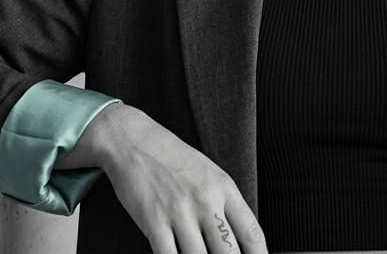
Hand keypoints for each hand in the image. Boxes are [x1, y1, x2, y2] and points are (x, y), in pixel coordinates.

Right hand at [58, 103, 266, 253]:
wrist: (135, 142)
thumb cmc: (174, 159)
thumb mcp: (210, 174)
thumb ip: (225, 203)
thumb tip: (238, 236)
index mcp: (225, 189)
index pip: (251, 232)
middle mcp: (206, 201)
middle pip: (228, 251)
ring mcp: (180, 212)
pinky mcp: (154, 221)